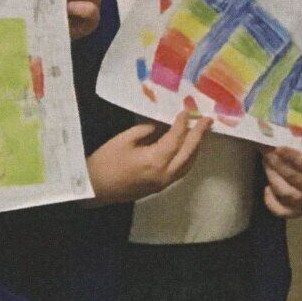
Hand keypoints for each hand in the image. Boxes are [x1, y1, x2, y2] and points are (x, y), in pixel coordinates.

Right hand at [85, 112, 210, 205]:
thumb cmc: (104, 163)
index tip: (186, 112)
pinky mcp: (161, 187)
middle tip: (207, 121)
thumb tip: (158, 127)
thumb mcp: (122, 140)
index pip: (175, 138)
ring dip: (196, 148)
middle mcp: (165, 172)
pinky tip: (187, 150)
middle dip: (199, 135)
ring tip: (200, 134)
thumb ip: (144, 131)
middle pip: (189, 152)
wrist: (94, 188)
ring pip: (189, 164)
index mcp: (155, 159)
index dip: (182, 123)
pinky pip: (182, 171)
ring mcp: (165, 182)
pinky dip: (188, 158)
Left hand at [262, 145, 301, 218]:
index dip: (293, 156)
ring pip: (284, 192)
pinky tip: (267, 188)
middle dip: (276, 162)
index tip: (279, 147)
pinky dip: (270, 201)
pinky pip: (280, 211)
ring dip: (272, 176)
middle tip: (265, 150)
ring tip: (265, 162)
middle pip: (293, 177)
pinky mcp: (296, 212)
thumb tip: (301, 141)